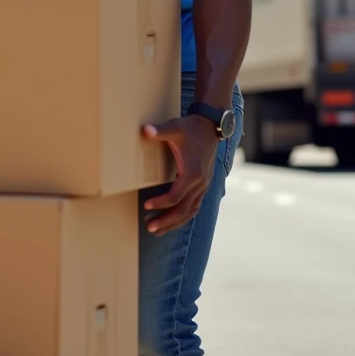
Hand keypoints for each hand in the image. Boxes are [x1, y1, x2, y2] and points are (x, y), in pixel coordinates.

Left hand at [141, 114, 218, 234]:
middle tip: (149, 227)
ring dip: (174, 222)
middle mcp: (200, 183)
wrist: (211, 126)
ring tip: (157, 229)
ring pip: (190, 211)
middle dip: (166, 221)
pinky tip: (171, 219)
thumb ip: (159, 131)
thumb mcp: (174, 127)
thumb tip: (144, 130)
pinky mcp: (204, 185)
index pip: (175, 197)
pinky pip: (194, 206)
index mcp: (192, 173)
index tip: (145, 205)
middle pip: (183, 210)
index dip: (160, 203)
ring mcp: (204, 185)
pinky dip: (183, 215)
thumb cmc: (190, 128)